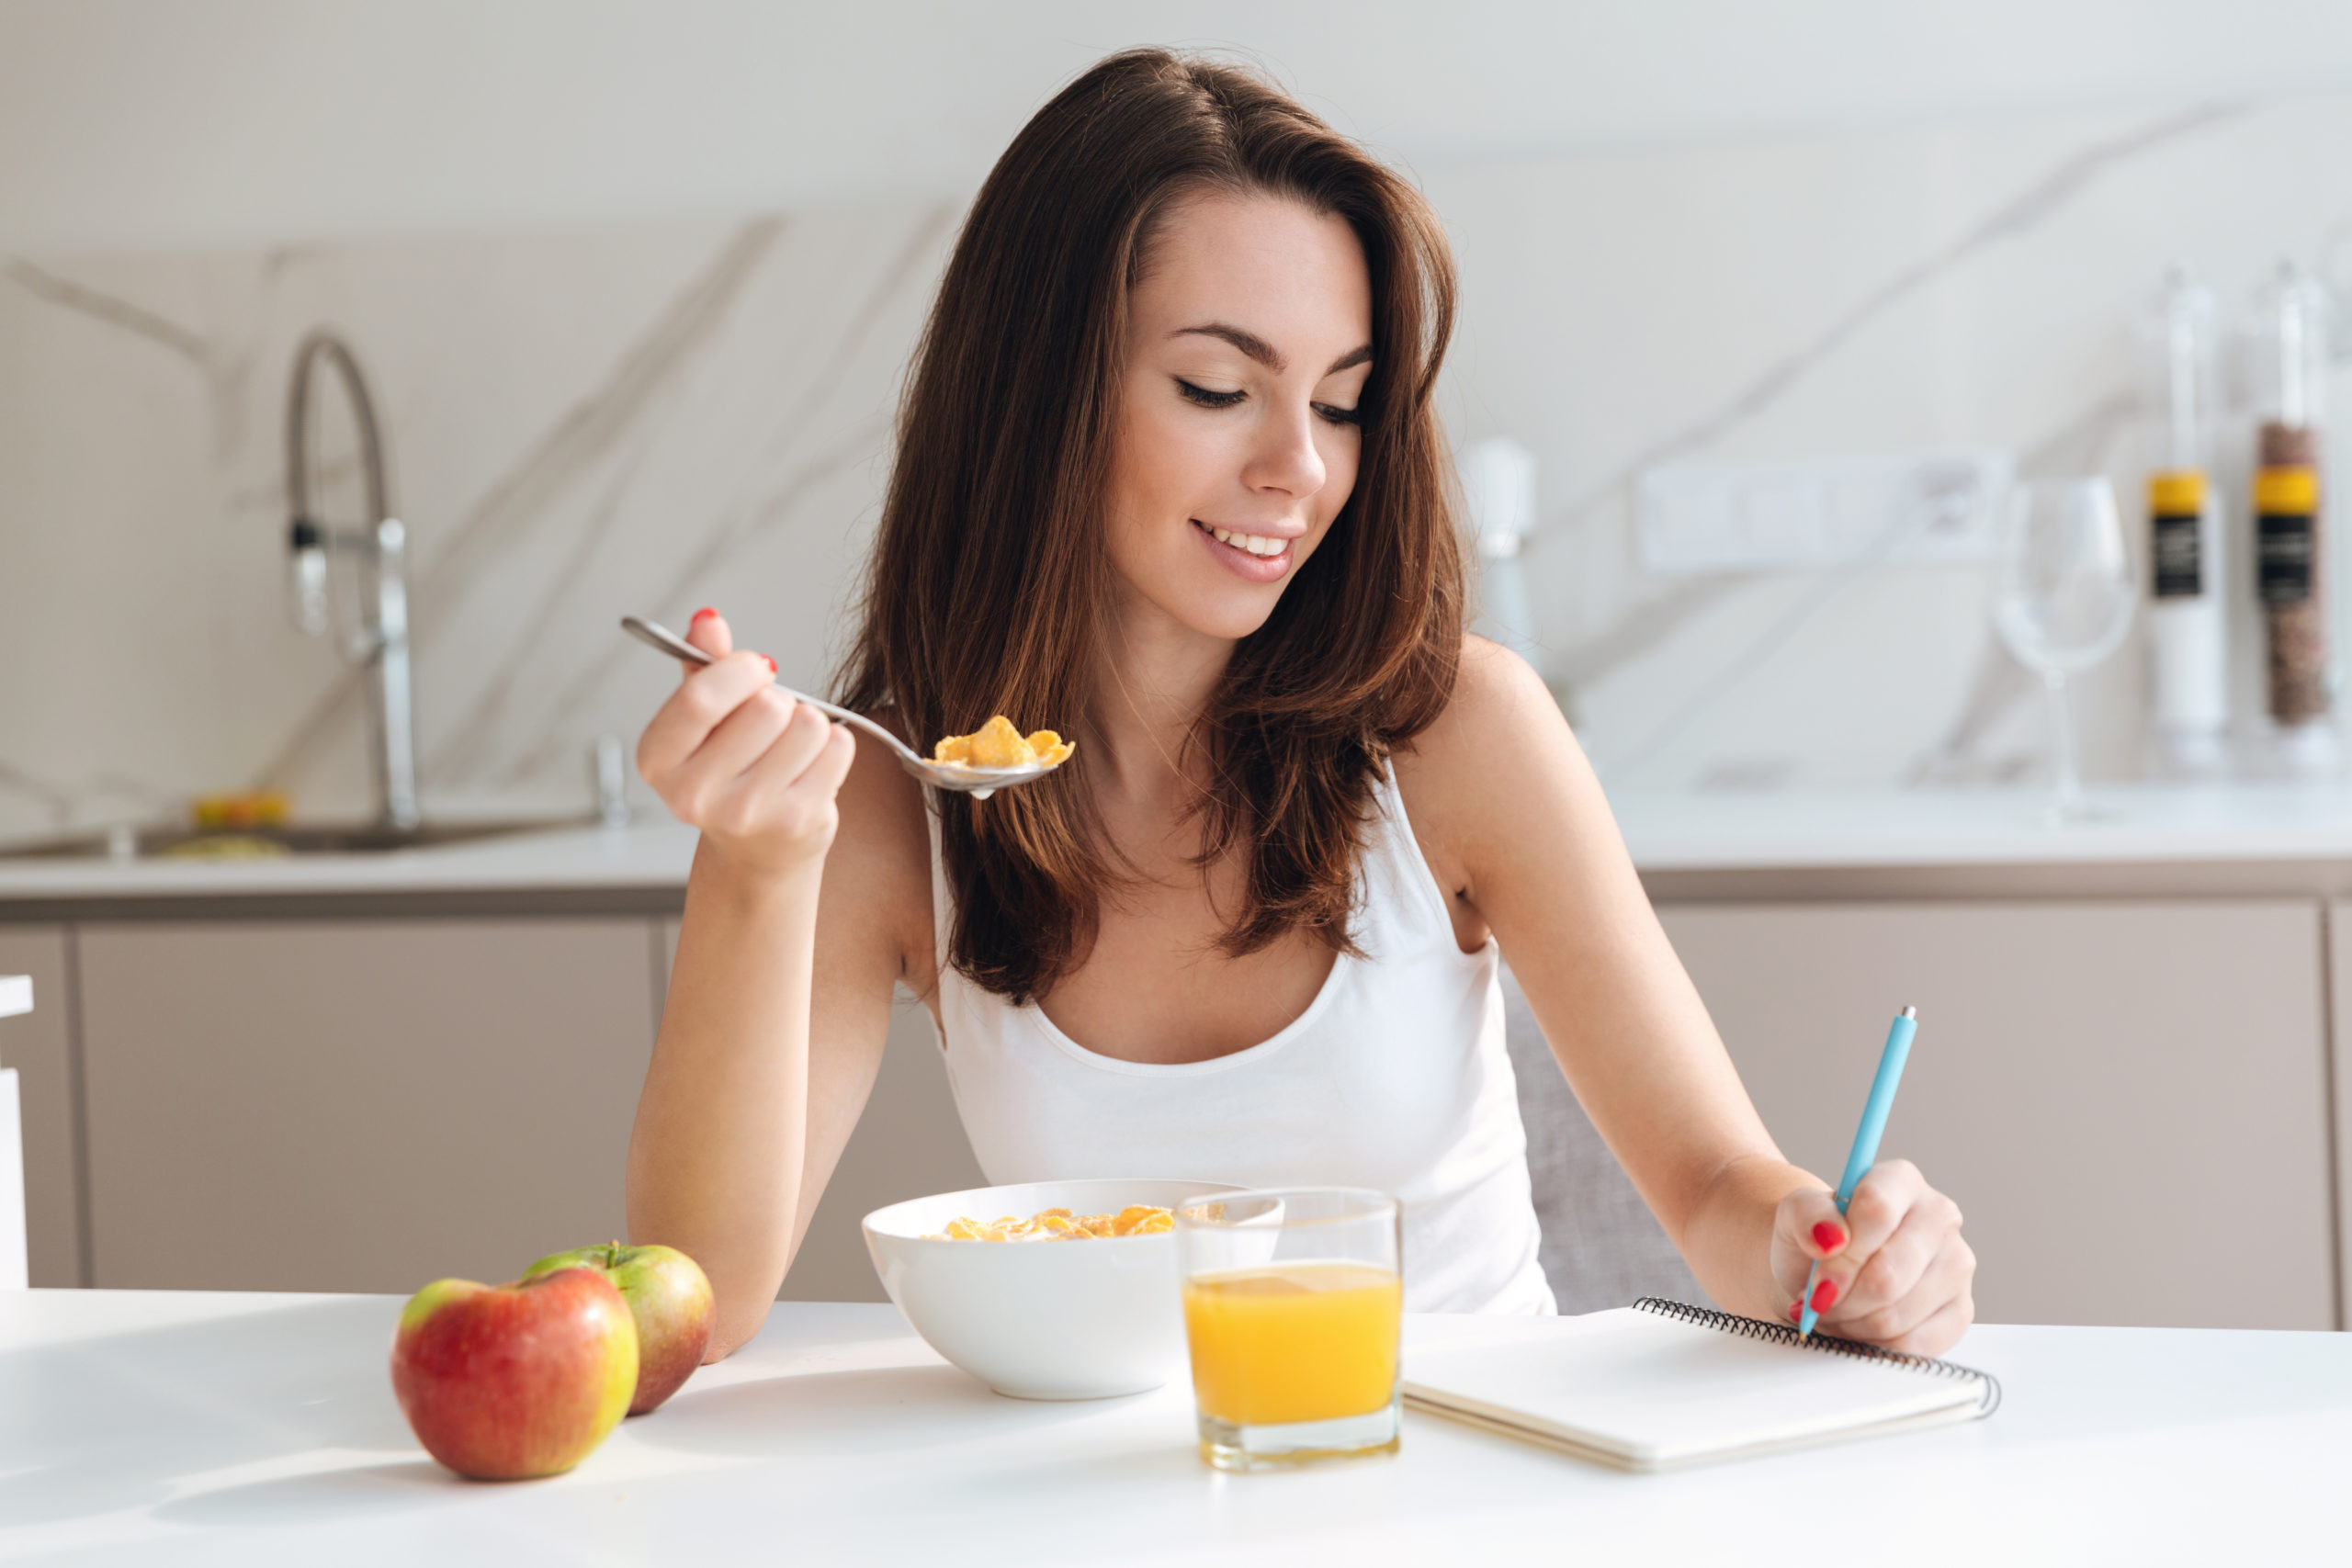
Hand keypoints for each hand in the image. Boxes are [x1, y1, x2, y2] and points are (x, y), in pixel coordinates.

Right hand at [634, 607, 855, 876]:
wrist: (759, 849)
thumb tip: (707, 620)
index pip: (700, 699)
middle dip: (778, 699)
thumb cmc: (730, 772)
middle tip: (770, 722)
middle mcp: (694, 795)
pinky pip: (838, 748)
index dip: (738, 671)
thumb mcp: (705, 719)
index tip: (755, 669)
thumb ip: (703, 666)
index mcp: (658, 760)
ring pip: (807, 724)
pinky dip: (833, 746)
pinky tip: (810, 767)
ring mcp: (748, 813)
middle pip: (766, 708)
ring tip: (790, 746)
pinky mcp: (798, 821)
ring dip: (809, 722)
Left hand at [1772, 1159, 1973, 1355]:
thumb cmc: (1814, 1241)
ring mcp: (1956, 1265)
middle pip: (1888, 1274)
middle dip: (1842, 1299)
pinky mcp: (1961, 1311)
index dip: (1842, 1255)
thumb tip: (1831, 1237)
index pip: (1877, 1210)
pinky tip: (1860, 1328)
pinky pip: (1913, 1344)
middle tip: (1819, 1301)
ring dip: (1852, 1323)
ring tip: (1836, 1311)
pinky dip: (1874, 1345)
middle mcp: (1940, 1217)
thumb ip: (1805, 1214)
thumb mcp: (1793, 1215)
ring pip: (1896, 1315)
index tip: (1817, 1279)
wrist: (1825, 1274)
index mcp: (1901, 1180)